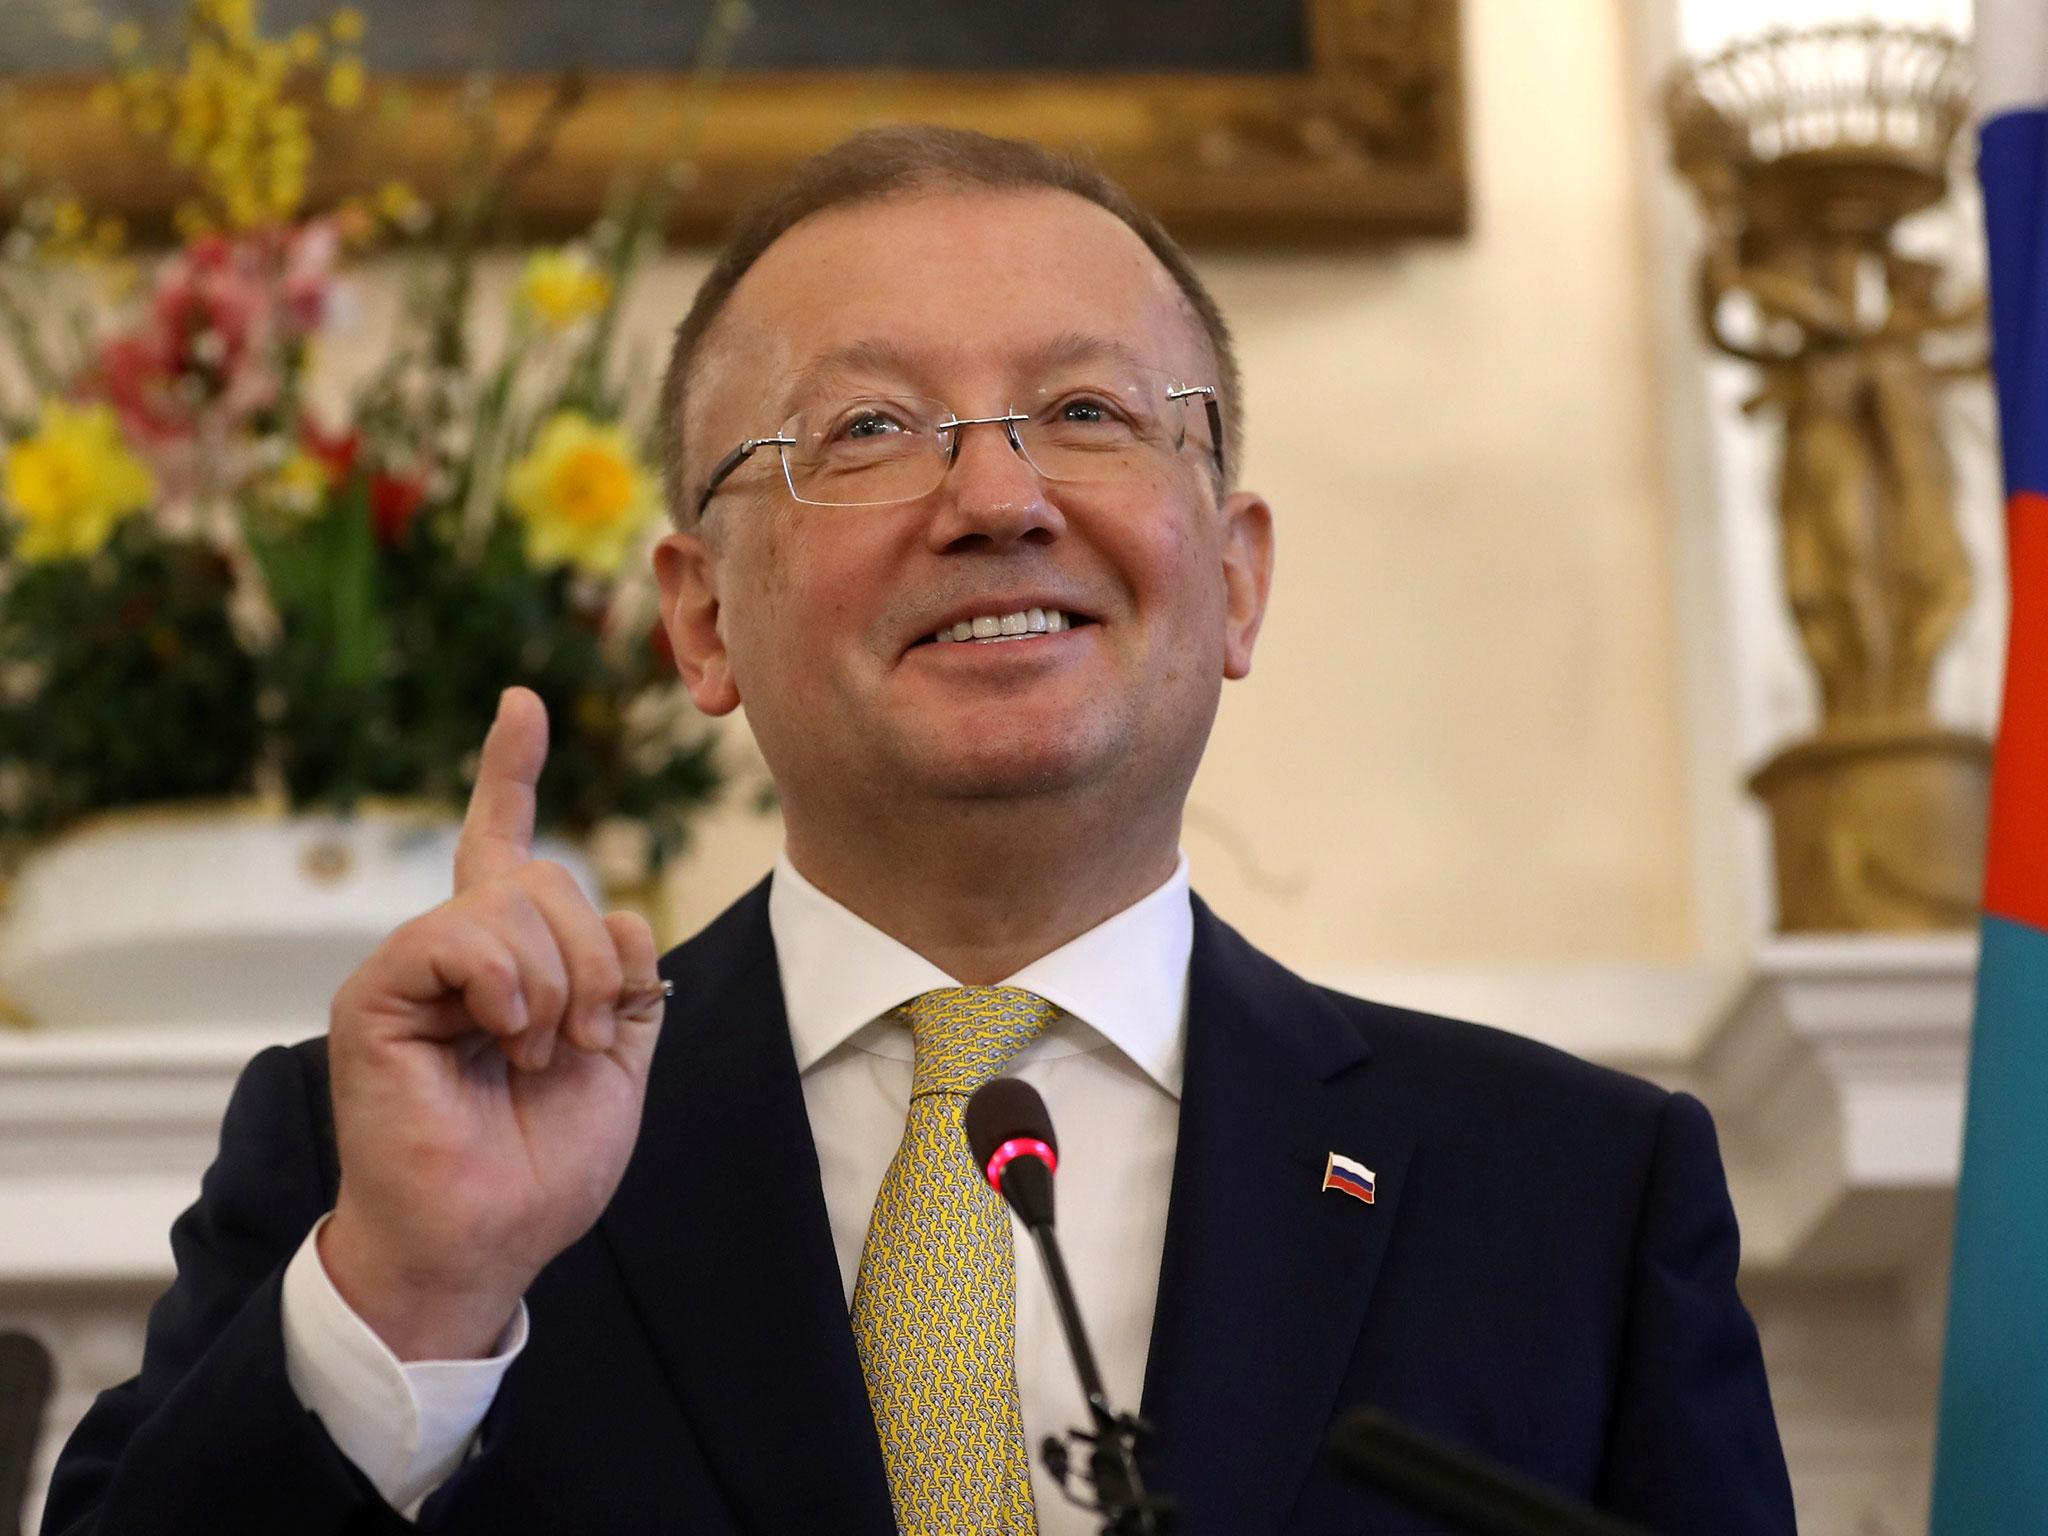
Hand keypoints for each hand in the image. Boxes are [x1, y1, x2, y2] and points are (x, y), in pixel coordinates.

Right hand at [320, 687, 665, 1360]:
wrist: (488, 1239)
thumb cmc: (543, 1163)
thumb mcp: (619, 1059)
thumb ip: (625, 980)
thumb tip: (622, 918)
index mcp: (512, 960)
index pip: (507, 842)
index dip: (512, 772)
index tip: (524, 706)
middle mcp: (458, 952)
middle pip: (545, 875)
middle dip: (595, 955)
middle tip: (581, 1038)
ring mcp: (415, 968)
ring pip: (514, 898)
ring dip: (560, 982)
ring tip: (540, 1053)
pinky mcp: (376, 993)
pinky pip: (457, 933)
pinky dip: (507, 983)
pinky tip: (510, 1034)